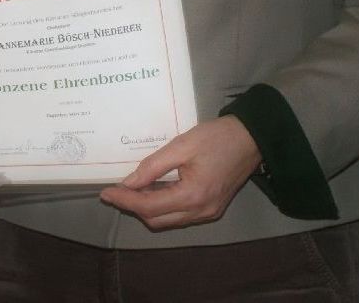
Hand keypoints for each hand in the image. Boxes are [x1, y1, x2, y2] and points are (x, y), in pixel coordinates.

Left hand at [98, 116, 260, 230]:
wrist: (252, 138)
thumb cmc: (217, 137)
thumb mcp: (182, 145)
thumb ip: (153, 166)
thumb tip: (128, 183)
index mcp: (192, 196)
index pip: (148, 206)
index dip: (124, 200)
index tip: (106, 192)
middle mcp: (200, 212)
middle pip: (156, 220)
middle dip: (134, 207)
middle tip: (118, 190)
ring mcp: (208, 214)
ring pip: (168, 221)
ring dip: (148, 209)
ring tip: (134, 189)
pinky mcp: (213, 210)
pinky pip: (181, 216)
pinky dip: (164, 207)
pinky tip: (157, 190)